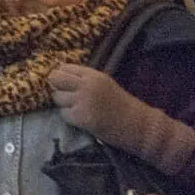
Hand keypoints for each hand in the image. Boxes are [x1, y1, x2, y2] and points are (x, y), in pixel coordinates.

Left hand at [48, 64, 194, 172]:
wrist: (139, 126)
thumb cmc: (122, 106)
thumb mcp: (104, 84)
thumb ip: (84, 79)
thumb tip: (57, 75)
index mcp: (93, 75)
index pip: (64, 68)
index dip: (61, 76)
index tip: (64, 84)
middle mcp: (87, 85)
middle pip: (55, 78)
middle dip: (56, 87)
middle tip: (65, 96)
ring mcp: (83, 101)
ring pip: (57, 97)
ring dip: (63, 104)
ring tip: (77, 109)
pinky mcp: (81, 117)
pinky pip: (64, 114)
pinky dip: (69, 117)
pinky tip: (82, 119)